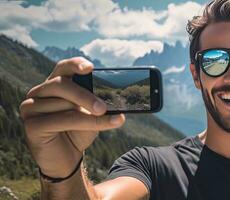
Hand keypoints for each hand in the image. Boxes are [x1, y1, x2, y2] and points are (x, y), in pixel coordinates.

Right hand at [20, 57, 125, 177]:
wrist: (67, 159)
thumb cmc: (79, 132)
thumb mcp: (92, 114)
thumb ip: (98, 102)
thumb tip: (118, 98)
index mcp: (54, 84)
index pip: (63, 67)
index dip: (75, 64)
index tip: (90, 68)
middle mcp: (39, 92)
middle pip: (61, 84)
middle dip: (85, 95)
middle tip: (104, 107)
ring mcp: (31, 108)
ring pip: (65, 105)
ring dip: (90, 115)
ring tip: (110, 121)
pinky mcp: (31, 125)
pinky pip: (61, 121)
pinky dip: (85, 123)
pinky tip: (100, 128)